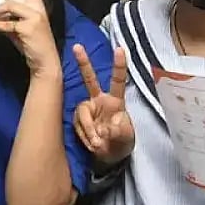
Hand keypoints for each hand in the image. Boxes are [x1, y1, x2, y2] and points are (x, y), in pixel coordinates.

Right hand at [73, 45, 133, 165]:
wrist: (107, 158)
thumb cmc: (121, 144)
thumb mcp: (127, 139)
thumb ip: (120, 133)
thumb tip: (106, 129)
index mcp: (115, 101)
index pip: (117, 81)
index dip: (119, 66)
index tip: (120, 49)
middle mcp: (99, 101)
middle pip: (89, 79)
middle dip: (83, 63)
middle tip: (77, 46)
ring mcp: (87, 109)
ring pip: (82, 112)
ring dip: (89, 130)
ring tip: (98, 144)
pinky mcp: (77, 119)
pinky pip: (77, 124)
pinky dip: (85, 136)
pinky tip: (92, 144)